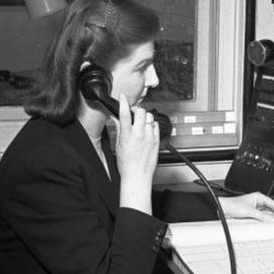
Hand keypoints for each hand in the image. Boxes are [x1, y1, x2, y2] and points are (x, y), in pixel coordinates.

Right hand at [115, 94, 158, 212]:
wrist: (137, 176)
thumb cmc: (127, 164)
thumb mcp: (118, 145)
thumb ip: (119, 129)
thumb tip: (116, 118)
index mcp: (127, 135)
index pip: (125, 113)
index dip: (123, 102)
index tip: (122, 97)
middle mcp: (139, 134)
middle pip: (141, 112)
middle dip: (136, 109)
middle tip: (133, 112)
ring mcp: (150, 137)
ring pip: (150, 117)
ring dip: (144, 117)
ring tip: (140, 122)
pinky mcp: (157, 141)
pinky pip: (156, 125)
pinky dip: (152, 124)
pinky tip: (148, 129)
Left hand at [219, 192, 273, 221]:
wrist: (222, 209)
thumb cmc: (232, 205)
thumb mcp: (249, 211)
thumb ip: (261, 216)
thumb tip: (272, 221)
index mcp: (259, 197)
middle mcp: (259, 202)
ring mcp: (256, 208)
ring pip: (270, 213)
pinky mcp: (253, 214)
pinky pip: (265, 217)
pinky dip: (270, 221)